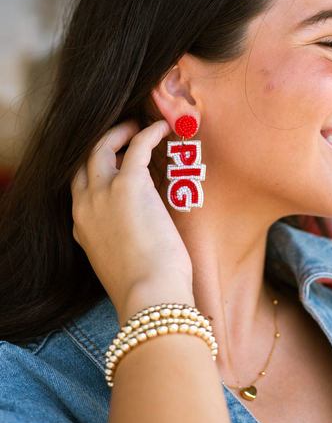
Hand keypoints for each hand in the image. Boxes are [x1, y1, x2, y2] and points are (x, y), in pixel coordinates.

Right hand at [70, 119, 193, 321]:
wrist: (149, 296)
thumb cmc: (143, 288)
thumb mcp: (115, 262)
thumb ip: (114, 241)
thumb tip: (135, 231)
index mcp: (81, 227)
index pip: (80, 188)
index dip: (95, 171)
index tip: (114, 163)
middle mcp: (84, 207)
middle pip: (83, 161)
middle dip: (101, 144)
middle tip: (123, 136)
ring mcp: (102, 193)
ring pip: (100, 147)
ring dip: (118, 132)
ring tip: (137, 126)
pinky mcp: (129, 185)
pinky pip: (137, 146)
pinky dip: (148, 133)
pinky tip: (162, 128)